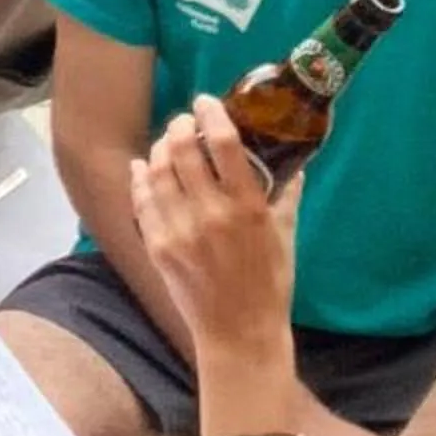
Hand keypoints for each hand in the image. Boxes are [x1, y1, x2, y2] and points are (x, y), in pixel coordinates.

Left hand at [133, 96, 298, 342]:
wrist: (239, 333)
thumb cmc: (270, 284)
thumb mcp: (286, 236)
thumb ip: (287, 195)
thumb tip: (294, 164)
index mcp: (247, 207)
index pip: (225, 144)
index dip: (212, 114)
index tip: (206, 102)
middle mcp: (210, 214)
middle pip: (183, 150)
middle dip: (180, 126)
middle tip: (184, 122)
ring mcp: (180, 231)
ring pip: (157, 171)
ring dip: (160, 148)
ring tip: (167, 143)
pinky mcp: (159, 247)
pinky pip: (143, 201)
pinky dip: (140, 178)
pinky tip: (143, 167)